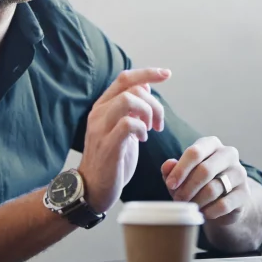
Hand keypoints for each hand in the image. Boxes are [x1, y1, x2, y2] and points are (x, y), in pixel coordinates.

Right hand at [77, 67, 170, 212]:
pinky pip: (128, 124)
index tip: (167, 74)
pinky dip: (141, 128)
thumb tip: (146, 85)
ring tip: (151, 129)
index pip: (125, 78)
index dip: (148, 73)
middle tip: (158, 124)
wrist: (93, 188)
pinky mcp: (107, 144)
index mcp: (103, 106)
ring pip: (128, 100)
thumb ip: (132, 108)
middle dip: (154, 103)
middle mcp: (99, 113)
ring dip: (147, 112)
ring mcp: (101, 128)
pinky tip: (143, 139)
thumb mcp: (123, 129)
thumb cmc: (112, 159)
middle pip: (132, 89)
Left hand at [162, 136, 248, 223]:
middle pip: (205, 170)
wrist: (225, 201)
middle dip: (187, 188)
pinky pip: (223, 205)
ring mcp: (239, 172)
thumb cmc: (198, 183)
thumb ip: (172, 169)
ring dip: (196, 201)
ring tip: (190, 206)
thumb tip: (168, 166)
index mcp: (212, 144)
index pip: (195, 152)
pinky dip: (209, 211)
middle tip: (178, 199)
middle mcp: (229, 154)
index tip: (170, 185)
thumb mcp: (182, 176)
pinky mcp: (245, 192)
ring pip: (213, 189)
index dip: (180, 170)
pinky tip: (203, 213)